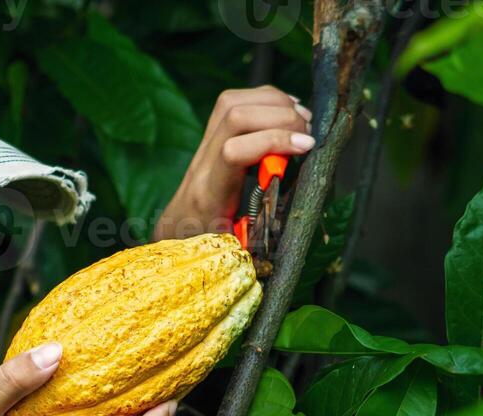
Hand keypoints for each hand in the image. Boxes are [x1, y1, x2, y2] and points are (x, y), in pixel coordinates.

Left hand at [151, 85, 314, 242]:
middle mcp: (201, 166)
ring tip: (302, 119)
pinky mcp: (208, 138)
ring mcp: (201, 148)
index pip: (233, 152)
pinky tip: (286, 112)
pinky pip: (231, 102)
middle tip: (309, 133)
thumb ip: (261, 235)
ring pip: (230, 102)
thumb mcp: (234, 248)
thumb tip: (296, 209)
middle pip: (234, 116)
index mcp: (208, 197)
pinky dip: (264, 99)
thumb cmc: (204, 246)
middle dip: (280, 116)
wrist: (174, 233)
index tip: (307, 147)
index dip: (274, 141)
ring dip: (273, 101)